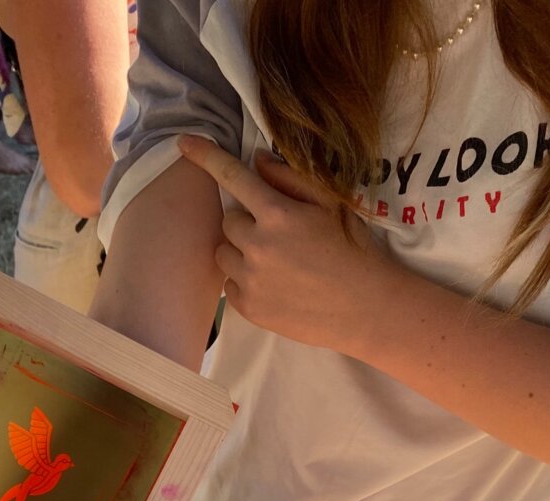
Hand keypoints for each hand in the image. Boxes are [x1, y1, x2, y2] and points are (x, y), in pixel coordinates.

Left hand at [177, 135, 400, 354]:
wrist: (365, 308)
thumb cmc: (352, 250)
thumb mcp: (330, 204)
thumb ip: (290, 179)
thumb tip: (256, 161)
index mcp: (278, 215)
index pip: (233, 177)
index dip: (207, 157)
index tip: (184, 143)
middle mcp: (257, 246)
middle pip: (228, 220)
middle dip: (247, 222)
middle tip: (278, 235)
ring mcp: (250, 280)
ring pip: (223, 253)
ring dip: (240, 251)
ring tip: (275, 261)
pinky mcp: (248, 308)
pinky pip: (229, 284)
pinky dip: (244, 280)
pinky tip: (274, 284)